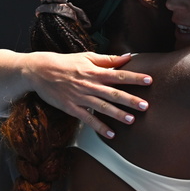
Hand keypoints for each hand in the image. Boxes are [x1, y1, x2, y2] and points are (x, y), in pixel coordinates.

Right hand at [24, 52, 150, 137]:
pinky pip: (88, 119)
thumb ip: (108, 59)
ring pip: (102, 107)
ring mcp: (81, 97)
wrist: (40, 71)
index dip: (135, 78)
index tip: (149, 80)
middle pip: (113, 93)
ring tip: (131, 120)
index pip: (119, 74)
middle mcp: (90, 85)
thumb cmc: (65, 63)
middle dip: (130, 100)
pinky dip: (99, 127)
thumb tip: (128, 56)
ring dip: (117, 114)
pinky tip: (111, 134)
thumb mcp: (87, 56)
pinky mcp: (72, 108)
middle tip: (145, 106)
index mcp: (95, 72)